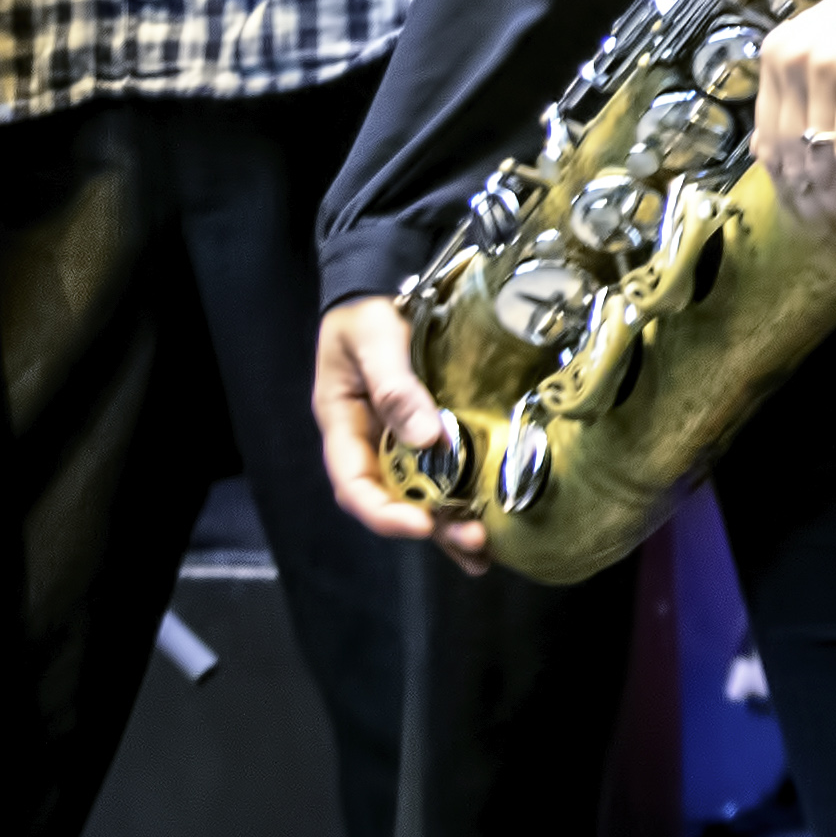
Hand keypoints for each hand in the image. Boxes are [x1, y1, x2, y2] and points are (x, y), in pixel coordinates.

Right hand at [312, 296, 490, 569]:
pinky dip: (465, 499)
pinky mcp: (429, 434)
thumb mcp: (373, 339)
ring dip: (452, 524)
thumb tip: (427, 439)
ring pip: (422, 495)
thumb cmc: (366, 313)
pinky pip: (445, 472)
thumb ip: (395, 387)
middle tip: (474, 541)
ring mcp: (400, 442)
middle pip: (394, 500)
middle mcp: (370, 444)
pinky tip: (492, 524)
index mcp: (342, 426)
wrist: (380, 286)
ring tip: (486, 550)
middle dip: (432, 527)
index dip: (384, 512)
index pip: (354, 485)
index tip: (421, 524)